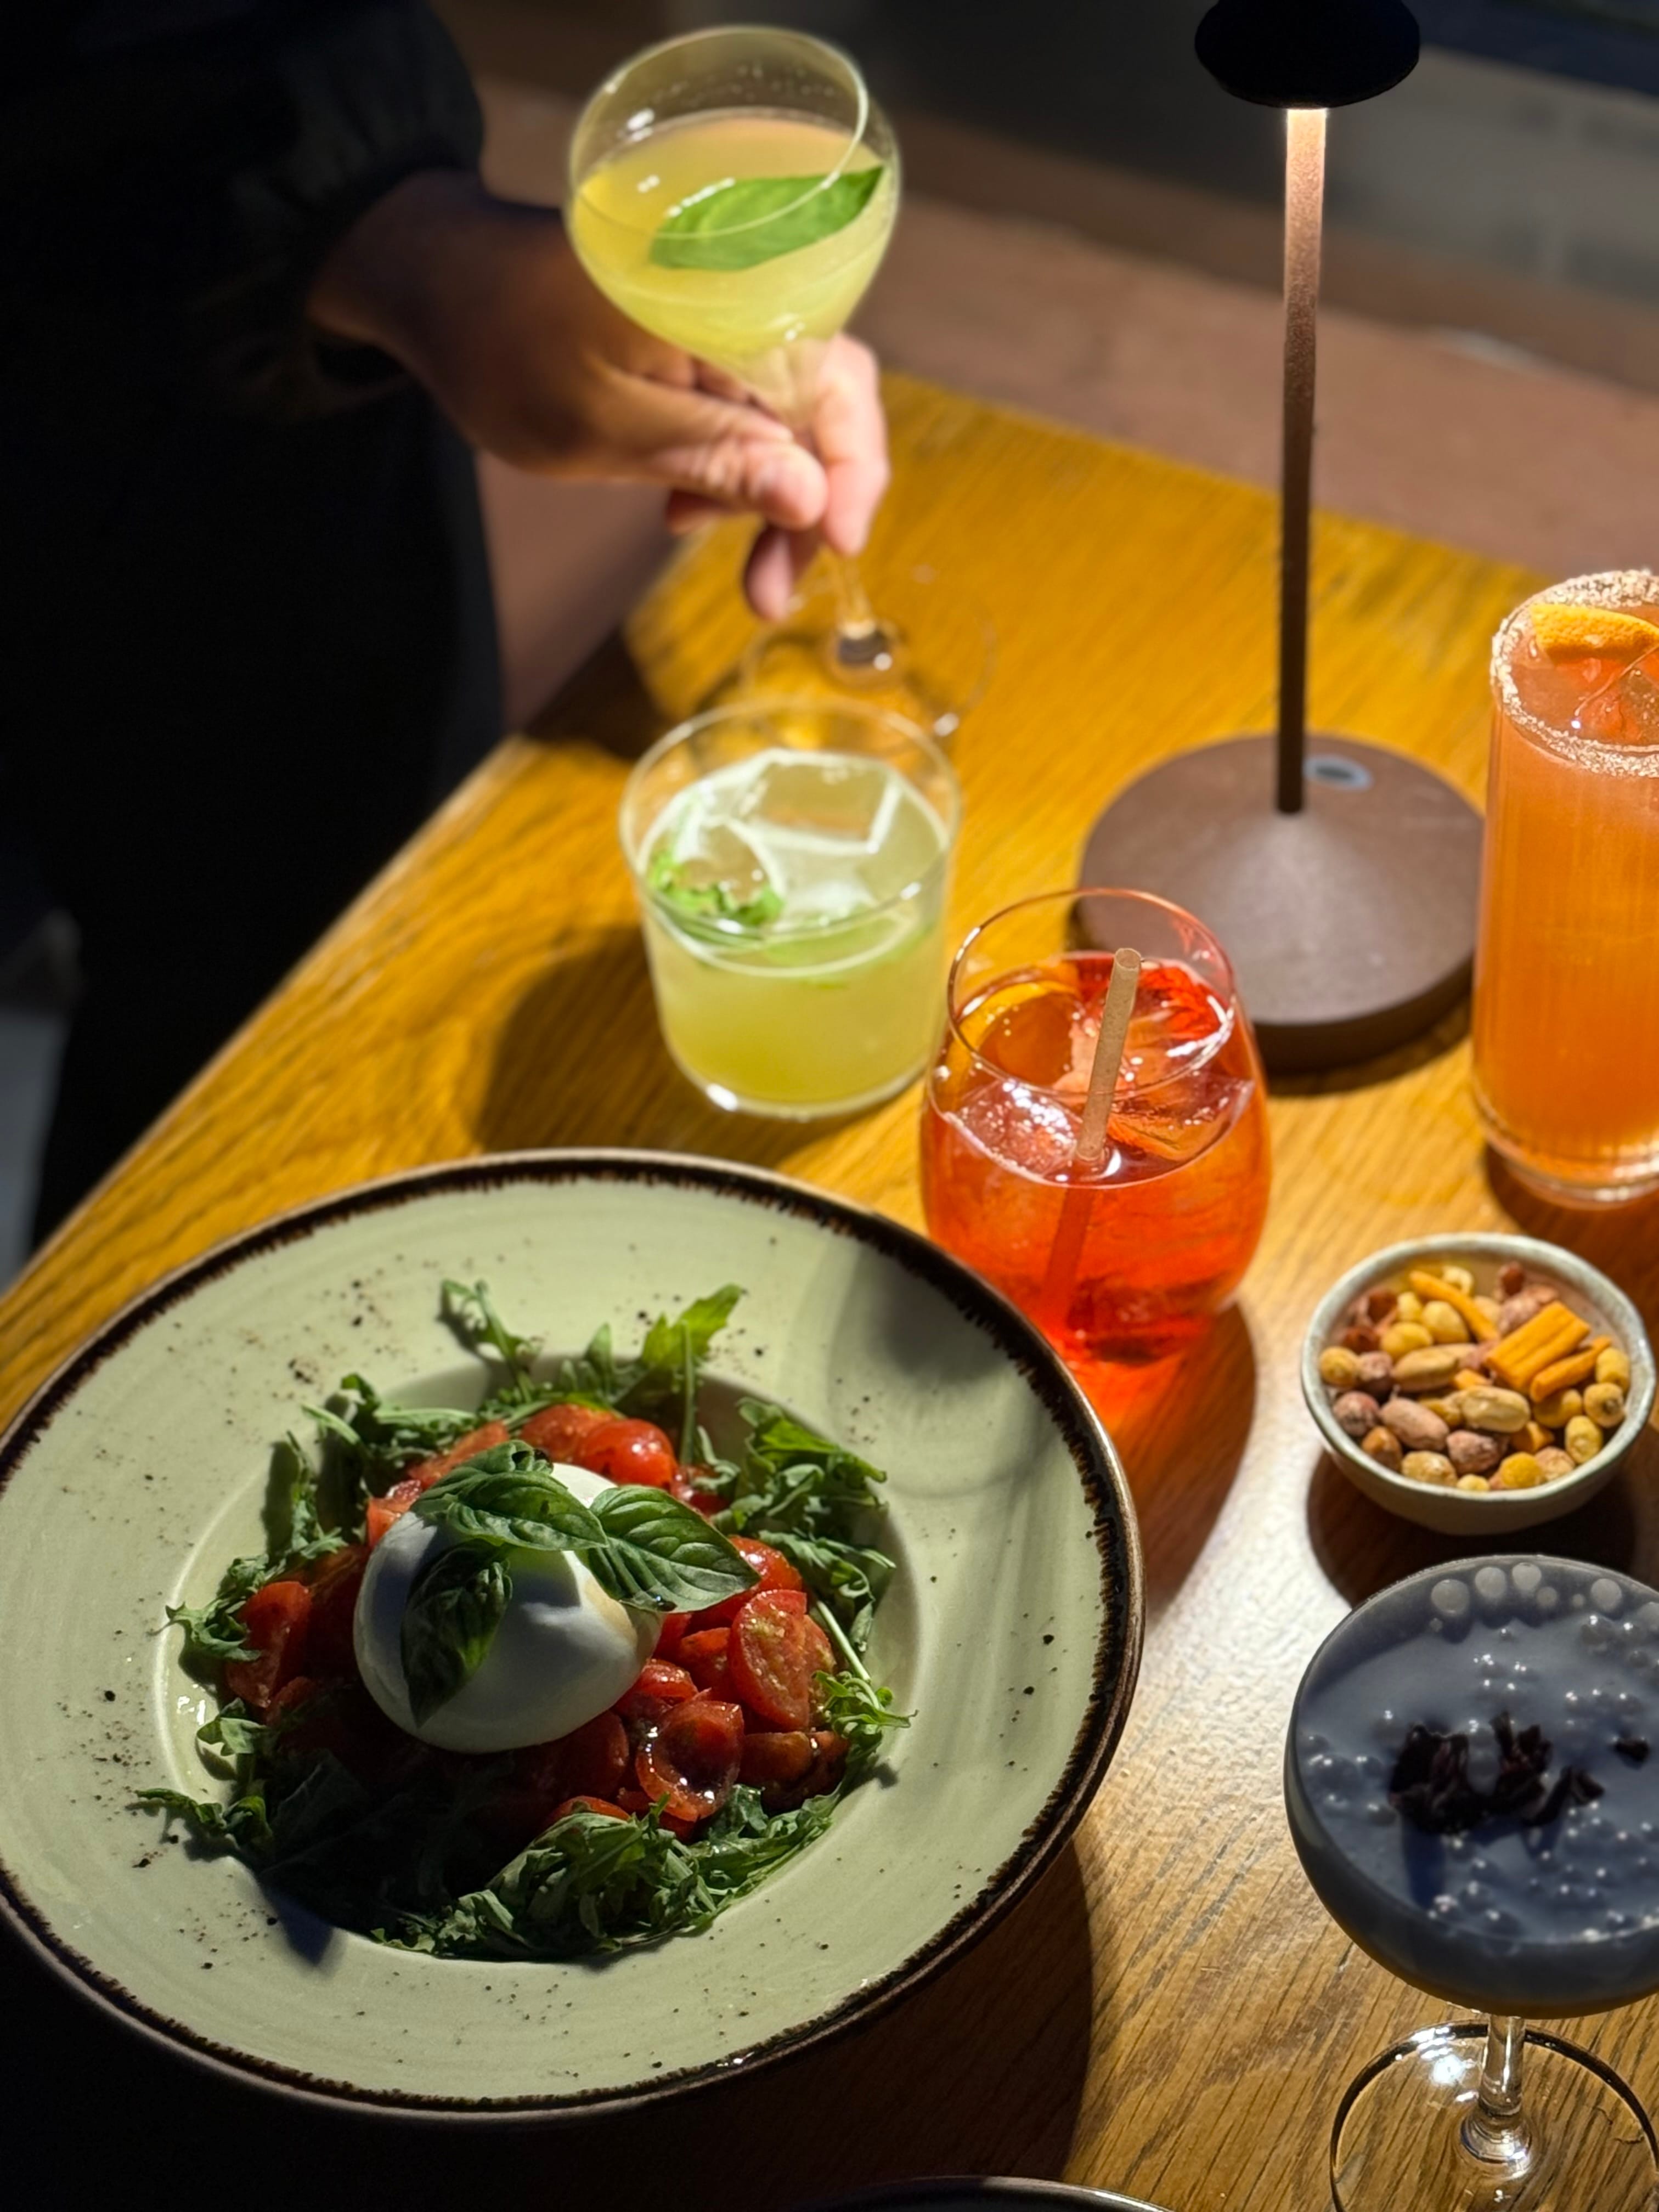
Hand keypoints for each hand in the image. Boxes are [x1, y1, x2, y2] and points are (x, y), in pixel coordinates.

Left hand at [309, 171, 888, 618]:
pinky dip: (733, 461)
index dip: (851, 476)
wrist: (443, 286)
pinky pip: (752, 402)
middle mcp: (752, 296)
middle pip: (828, 405)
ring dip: (769, 492)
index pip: (838, 390)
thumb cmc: (505, 349)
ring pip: (793, 414)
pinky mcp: (710, 338)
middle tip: (767, 592)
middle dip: (809, 503)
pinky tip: (685, 502)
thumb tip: (812, 498)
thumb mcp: (605, 425)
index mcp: (734, 300)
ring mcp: (733, 317)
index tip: (836, 549)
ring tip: (692, 530)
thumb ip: (715, 456)